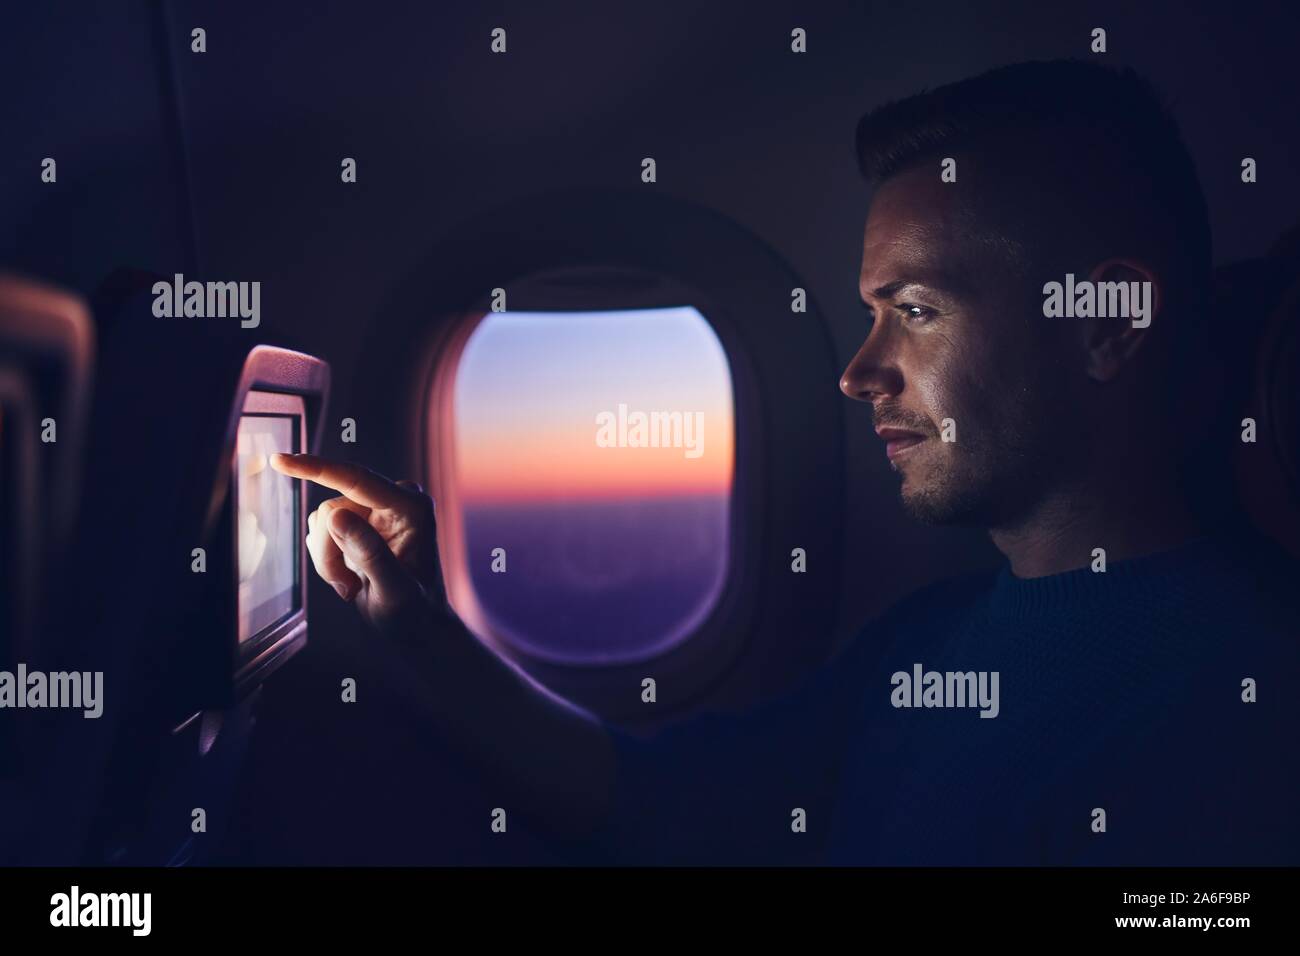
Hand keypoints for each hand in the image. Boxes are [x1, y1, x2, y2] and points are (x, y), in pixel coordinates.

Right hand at [269, 452, 448, 634]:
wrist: (415, 625)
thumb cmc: (414, 611)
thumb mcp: (395, 592)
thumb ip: (370, 553)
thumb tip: (337, 515)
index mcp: (411, 507)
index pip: (355, 479)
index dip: (315, 468)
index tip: (279, 460)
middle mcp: (394, 500)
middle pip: (332, 507)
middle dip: (329, 551)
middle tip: (346, 587)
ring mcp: (375, 509)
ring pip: (322, 520)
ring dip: (327, 558)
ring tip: (351, 585)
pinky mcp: (359, 521)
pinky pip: (321, 531)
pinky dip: (326, 560)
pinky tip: (349, 578)